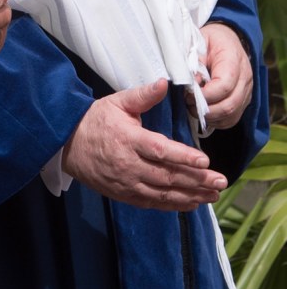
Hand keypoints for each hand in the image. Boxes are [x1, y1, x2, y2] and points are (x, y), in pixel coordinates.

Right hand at [62, 80, 227, 210]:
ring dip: (191, 196)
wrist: (67, 144)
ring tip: (213, 195)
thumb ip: (143, 95)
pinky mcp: (124, 195)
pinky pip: (153, 204)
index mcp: (128, 139)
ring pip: (163, 194)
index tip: (205, 161)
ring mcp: (127, 183)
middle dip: (197, 180)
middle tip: (221, 181)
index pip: (160, 150)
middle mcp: (129, 165)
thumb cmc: (94, 120)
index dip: (183, 157)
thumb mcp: (116, 102)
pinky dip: (174, 205)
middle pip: (167, 176)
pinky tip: (192, 203)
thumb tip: (164, 82)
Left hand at [187, 22, 252, 129]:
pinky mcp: (243, 101)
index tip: (188, 94)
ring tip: (193, 108)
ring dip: (210, 117)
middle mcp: (245, 79)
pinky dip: (217, 121)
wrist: (227, 39)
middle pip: (229, 104)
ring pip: (232, 115)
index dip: (205, 95)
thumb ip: (195, 62)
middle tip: (188, 104)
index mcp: (234, 61)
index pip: (224, 86)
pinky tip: (204, 114)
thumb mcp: (199, 42)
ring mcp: (247, 92)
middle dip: (206, 110)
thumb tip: (191, 84)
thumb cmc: (211, 41)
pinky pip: (233, 118)